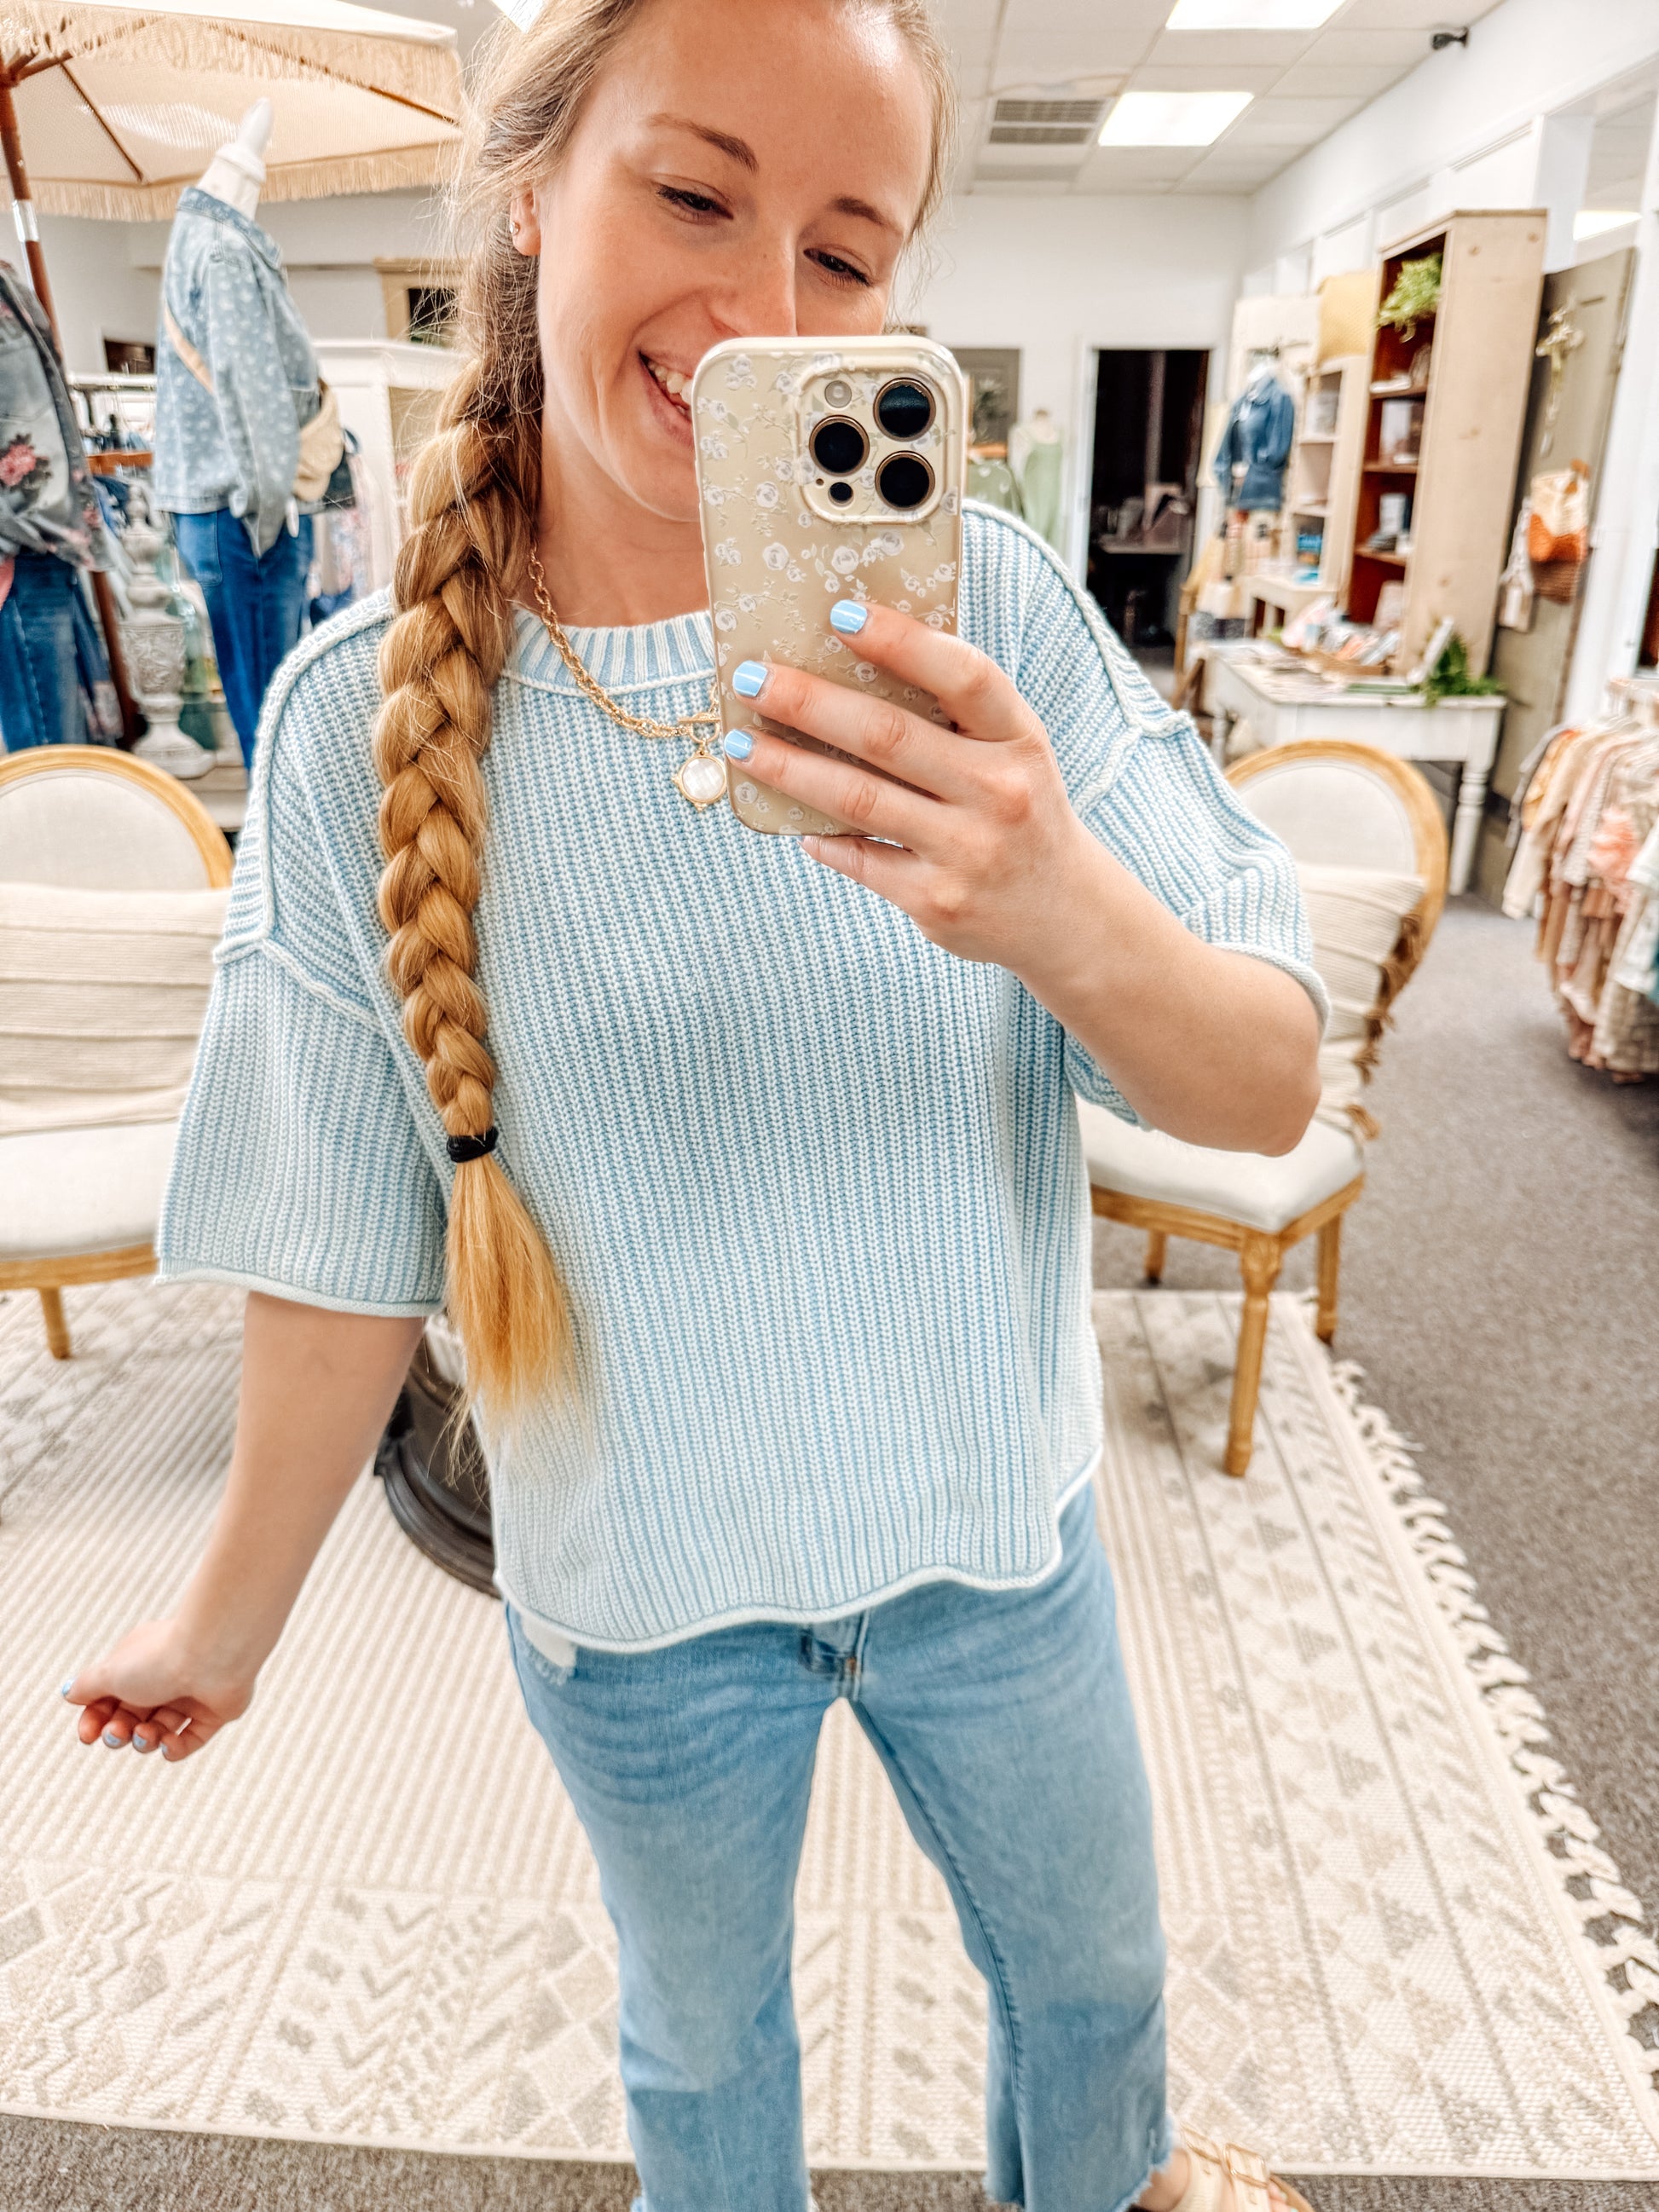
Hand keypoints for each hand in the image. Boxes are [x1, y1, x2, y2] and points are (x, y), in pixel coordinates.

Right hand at [61, 1614, 257, 1763]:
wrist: (214, 1654)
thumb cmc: (158, 1659)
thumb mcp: (110, 1672)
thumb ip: (88, 1686)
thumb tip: (70, 1693)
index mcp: (138, 1662)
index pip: (109, 1698)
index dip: (95, 1720)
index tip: (88, 1736)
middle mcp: (165, 1677)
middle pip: (132, 1718)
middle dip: (119, 1733)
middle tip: (117, 1734)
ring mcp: (190, 1695)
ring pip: (157, 1731)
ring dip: (145, 1740)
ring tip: (146, 1734)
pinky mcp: (214, 1712)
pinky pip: (188, 1740)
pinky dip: (175, 1748)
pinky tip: (168, 1743)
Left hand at [724, 599, 1092, 971]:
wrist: (1064, 914)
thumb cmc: (1019, 811)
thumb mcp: (1012, 752)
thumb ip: (957, 713)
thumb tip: (851, 660)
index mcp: (1020, 740)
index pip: (963, 675)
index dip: (901, 640)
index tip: (840, 614)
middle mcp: (999, 793)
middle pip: (888, 735)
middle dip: (808, 702)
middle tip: (750, 679)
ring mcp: (967, 851)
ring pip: (858, 798)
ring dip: (788, 768)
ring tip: (741, 745)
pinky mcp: (935, 900)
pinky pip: (859, 858)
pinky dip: (819, 836)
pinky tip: (790, 820)